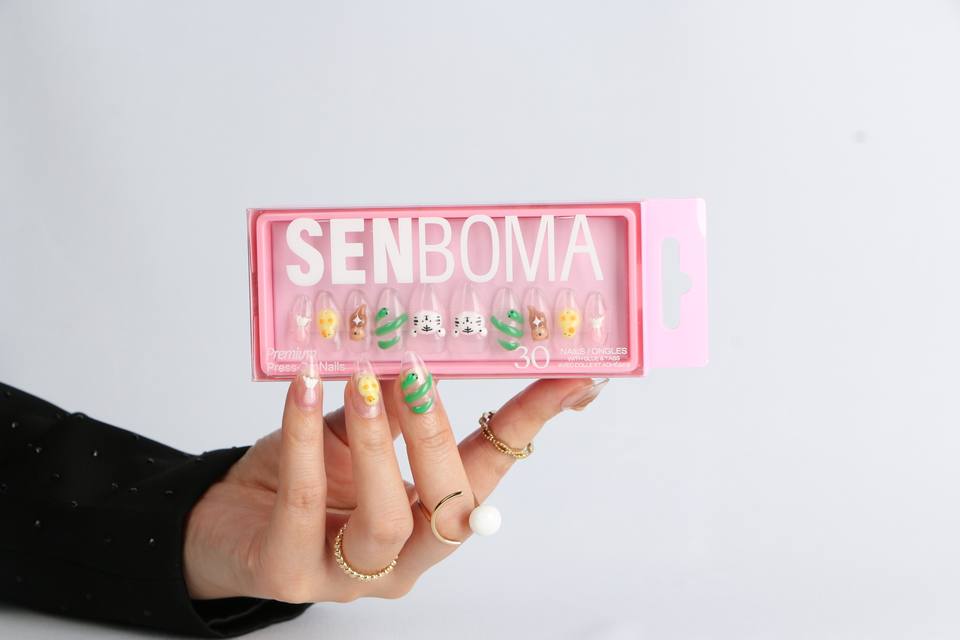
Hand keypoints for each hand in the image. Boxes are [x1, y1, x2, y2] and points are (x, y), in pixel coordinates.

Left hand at [183, 353, 606, 601]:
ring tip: (365, 381)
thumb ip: (391, 405)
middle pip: (449, 509)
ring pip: (389, 521)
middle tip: (420, 369)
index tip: (573, 376)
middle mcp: (402, 559)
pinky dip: (306, 436)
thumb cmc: (299, 475)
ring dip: (380, 442)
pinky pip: (306, 505)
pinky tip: (302, 387)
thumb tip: (425, 352)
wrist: (224, 519)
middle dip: (438, 433)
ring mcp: (349, 576)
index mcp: (428, 520)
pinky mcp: (290, 575)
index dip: (530, 425)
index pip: (491, 474)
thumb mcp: (354, 432)